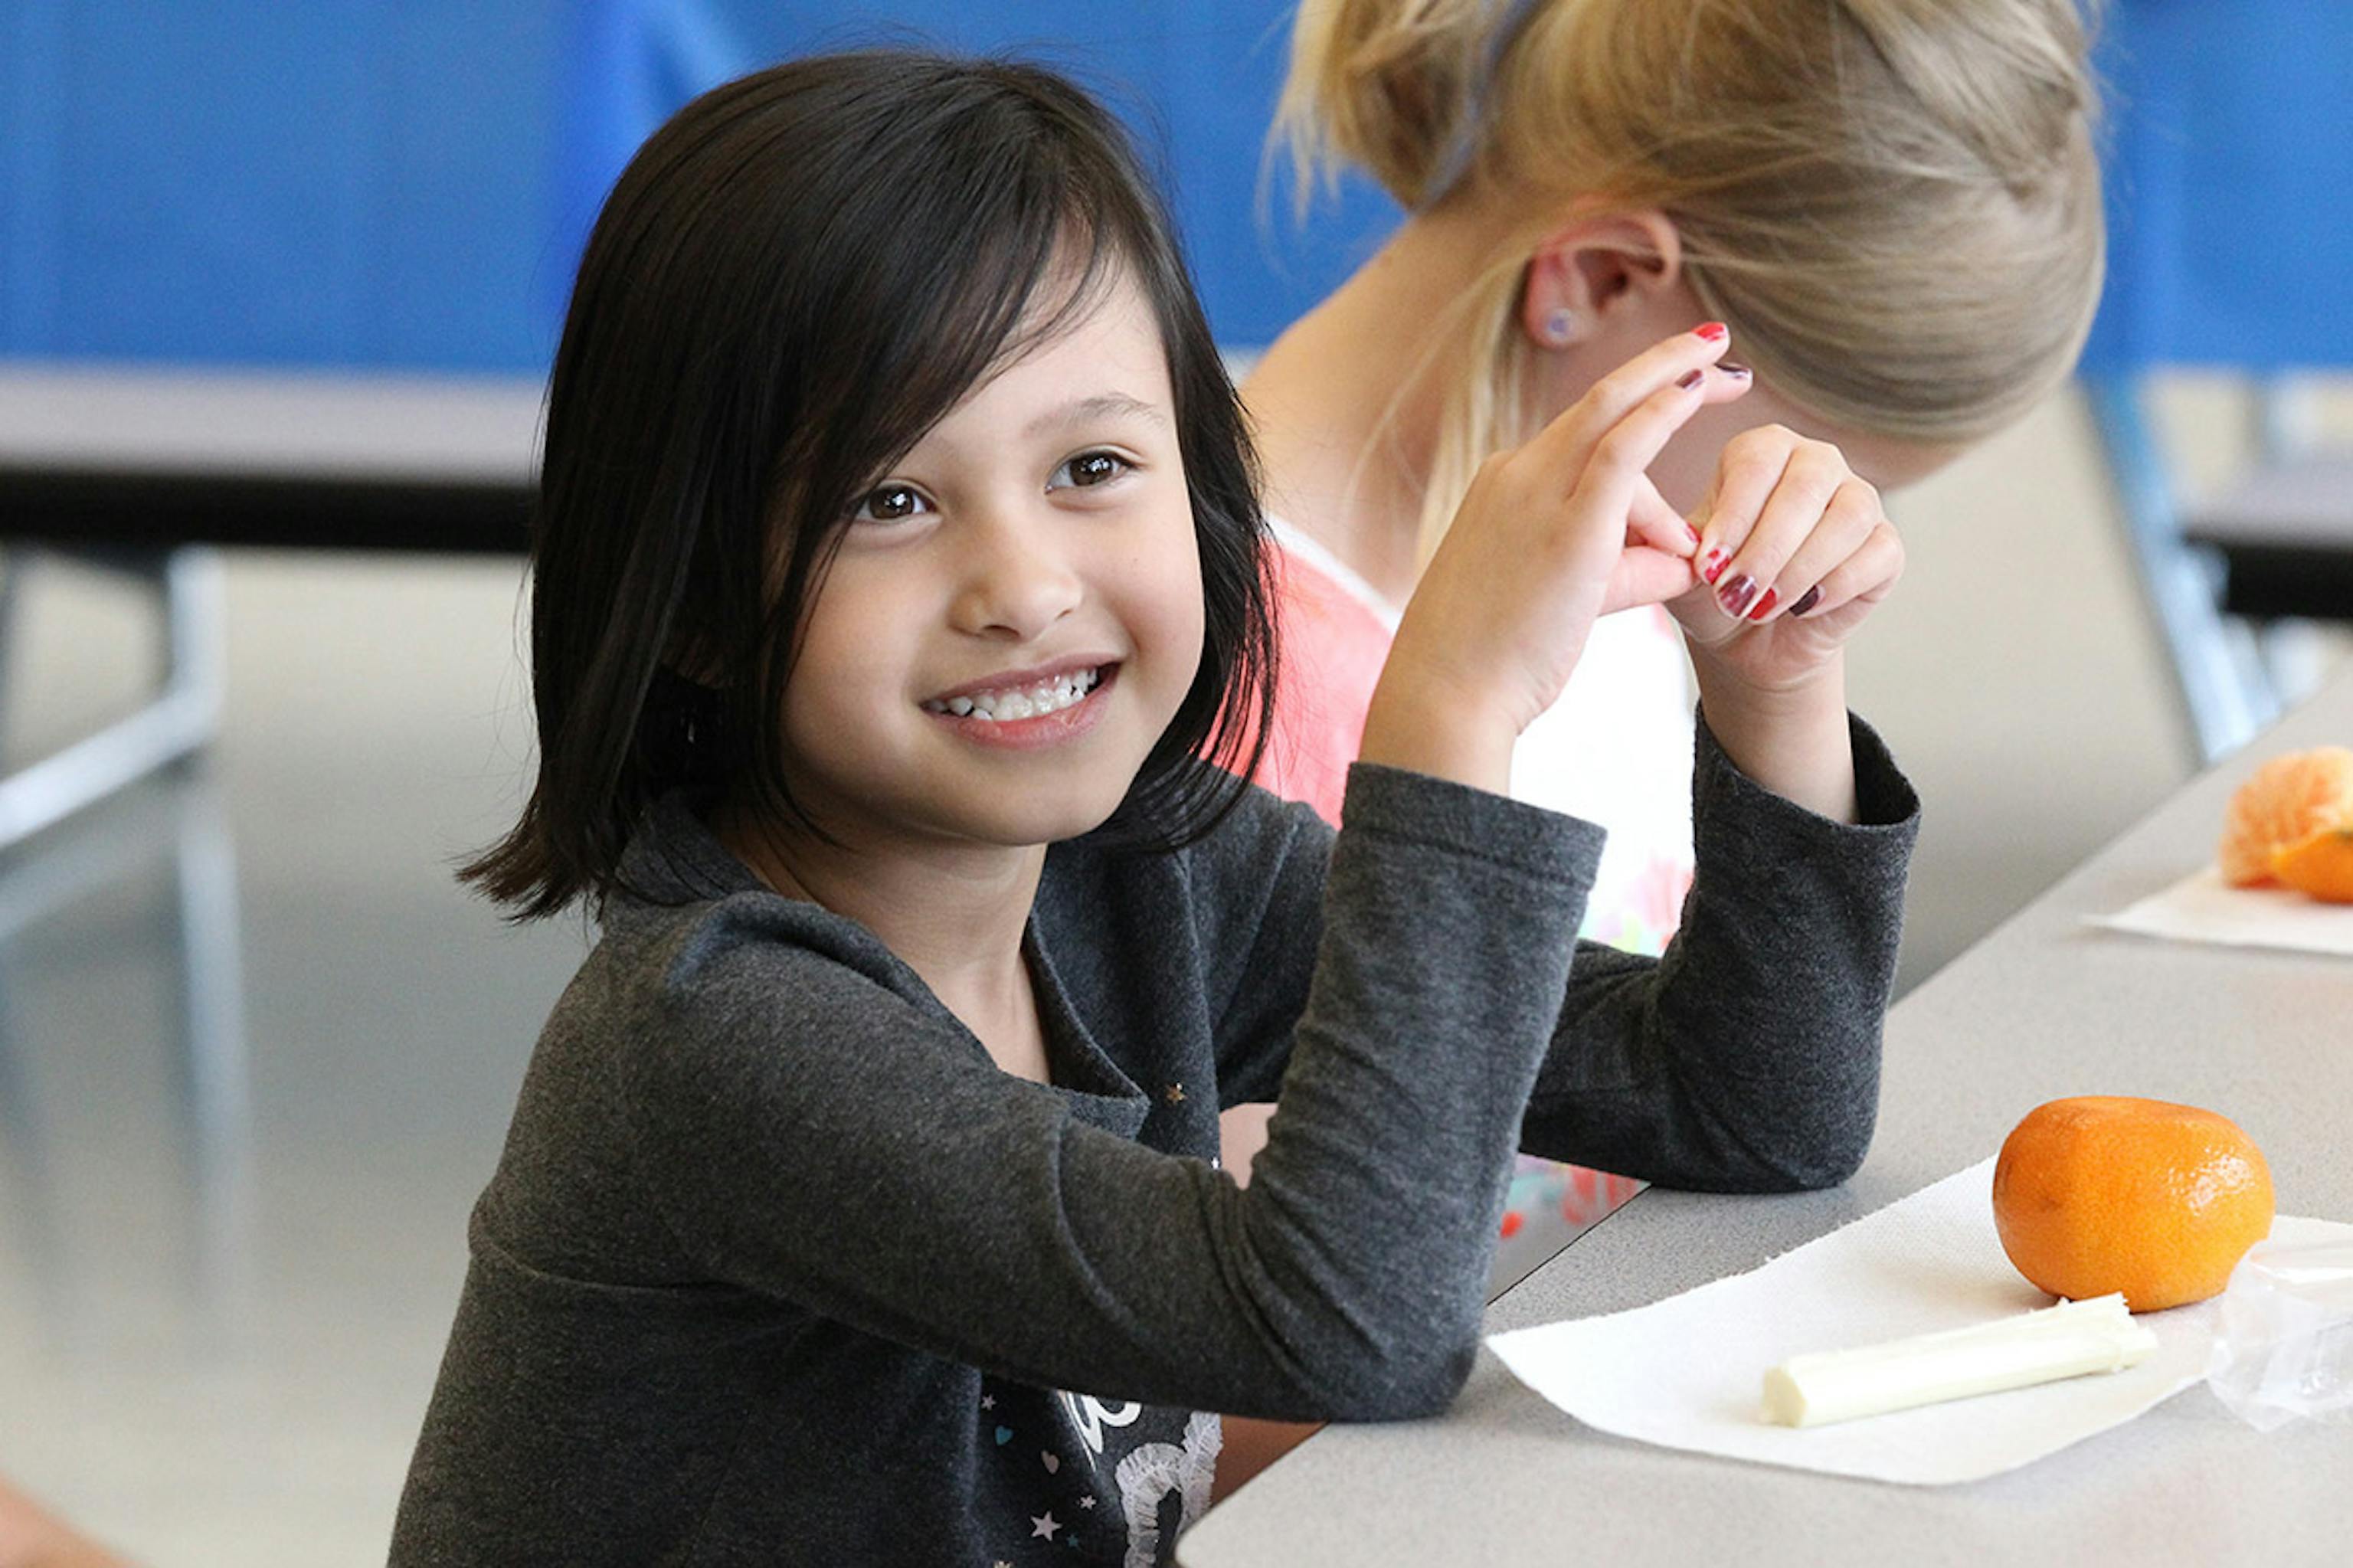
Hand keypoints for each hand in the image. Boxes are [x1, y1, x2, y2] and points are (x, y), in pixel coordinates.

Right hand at [1361, 326, 1742, 791]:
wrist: (1448, 693)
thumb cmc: (1496, 656)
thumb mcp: (1568, 595)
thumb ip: (1629, 566)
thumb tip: (1690, 558)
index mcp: (1507, 485)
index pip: (1584, 436)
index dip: (1639, 404)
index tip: (1683, 386)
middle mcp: (1516, 473)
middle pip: (1602, 400)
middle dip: (1664, 364)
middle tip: (1720, 343)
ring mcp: (1534, 493)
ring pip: (1615, 423)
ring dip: (1677, 390)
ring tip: (1728, 405)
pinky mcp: (1566, 528)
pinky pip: (1621, 448)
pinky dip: (1663, 410)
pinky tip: (1700, 384)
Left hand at [1673, 424, 1904, 695]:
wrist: (1749, 641)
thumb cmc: (1711, 591)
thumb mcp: (1680, 567)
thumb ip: (1677, 543)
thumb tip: (1685, 539)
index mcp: (1762, 450)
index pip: (1755, 464)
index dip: (1734, 517)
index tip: (1708, 566)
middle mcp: (1815, 461)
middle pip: (1804, 488)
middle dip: (1766, 551)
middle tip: (1733, 597)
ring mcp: (1858, 498)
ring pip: (1847, 518)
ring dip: (1799, 571)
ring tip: (1760, 608)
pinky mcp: (1885, 544)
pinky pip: (1876, 554)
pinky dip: (1836, 587)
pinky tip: (1802, 608)